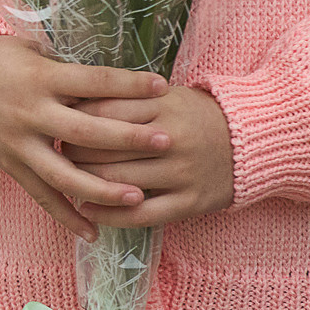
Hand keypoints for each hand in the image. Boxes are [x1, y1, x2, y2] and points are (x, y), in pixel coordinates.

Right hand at [0, 35, 170, 238]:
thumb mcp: (33, 53)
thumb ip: (69, 72)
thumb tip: (114, 82)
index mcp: (40, 79)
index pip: (93, 82)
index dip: (129, 84)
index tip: (162, 86)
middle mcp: (31, 113)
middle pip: (86, 131)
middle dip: (128, 137)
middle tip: (165, 141)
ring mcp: (20, 144)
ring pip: (65, 174)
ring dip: (103, 188)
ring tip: (138, 196)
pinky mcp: (12, 165)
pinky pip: (42, 196)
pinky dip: (67, 216)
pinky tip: (94, 233)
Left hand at [65, 86, 237, 228]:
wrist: (250, 140)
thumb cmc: (193, 114)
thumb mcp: (163, 95)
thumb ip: (124, 97)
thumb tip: (70, 102)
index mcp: (161, 105)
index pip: (101, 112)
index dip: (73, 120)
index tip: (60, 124)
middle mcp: (170, 139)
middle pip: (105, 149)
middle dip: (73, 154)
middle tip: (58, 155)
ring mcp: (181, 173)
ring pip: (118, 182)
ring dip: (86, 184)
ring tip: (67, 181)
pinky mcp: (190, 202)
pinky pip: (141, 214)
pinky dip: (110, 215)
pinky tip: (89, 211)